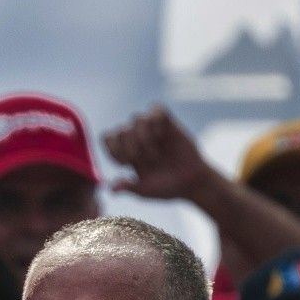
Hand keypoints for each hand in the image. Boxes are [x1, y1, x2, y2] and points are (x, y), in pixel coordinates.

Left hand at [103, 106, 218, 203]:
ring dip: (142, 137)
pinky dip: (155, 121)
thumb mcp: (145, 191)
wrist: (191, 183)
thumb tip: (110, 188)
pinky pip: (156, 108)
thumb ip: (128, 187)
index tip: (125, 164)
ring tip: (155, 152)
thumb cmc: (166, 187)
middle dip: (130, 148)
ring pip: (136, 118)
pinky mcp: (169, 123)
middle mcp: (137, 138)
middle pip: (121, 130)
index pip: (107, 138)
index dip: (113, 149)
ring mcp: (153, 129)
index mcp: (126, 152)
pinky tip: (162, 135)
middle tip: (145, 161)